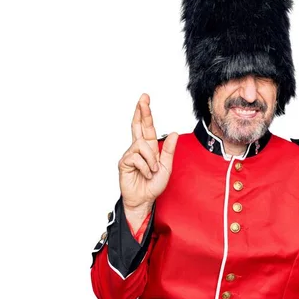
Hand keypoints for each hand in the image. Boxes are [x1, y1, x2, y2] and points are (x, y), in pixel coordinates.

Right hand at [118, 93, 177, 215]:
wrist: (144, 200)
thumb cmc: (153, 185)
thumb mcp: (166, 167)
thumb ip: (169, 150)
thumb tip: (174, 133)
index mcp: (150, 148)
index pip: (147, 127)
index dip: (145, 113)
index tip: (145, 99)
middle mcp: (138, 148)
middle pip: (138, 126)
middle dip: (141, 111)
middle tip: (143, 98)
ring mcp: (130, 155)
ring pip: (142, 145)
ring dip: (151, 159)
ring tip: (152, 170)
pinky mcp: (124, 162)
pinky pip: (137, 157)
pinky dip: (145, 167)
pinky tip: (145, 174)